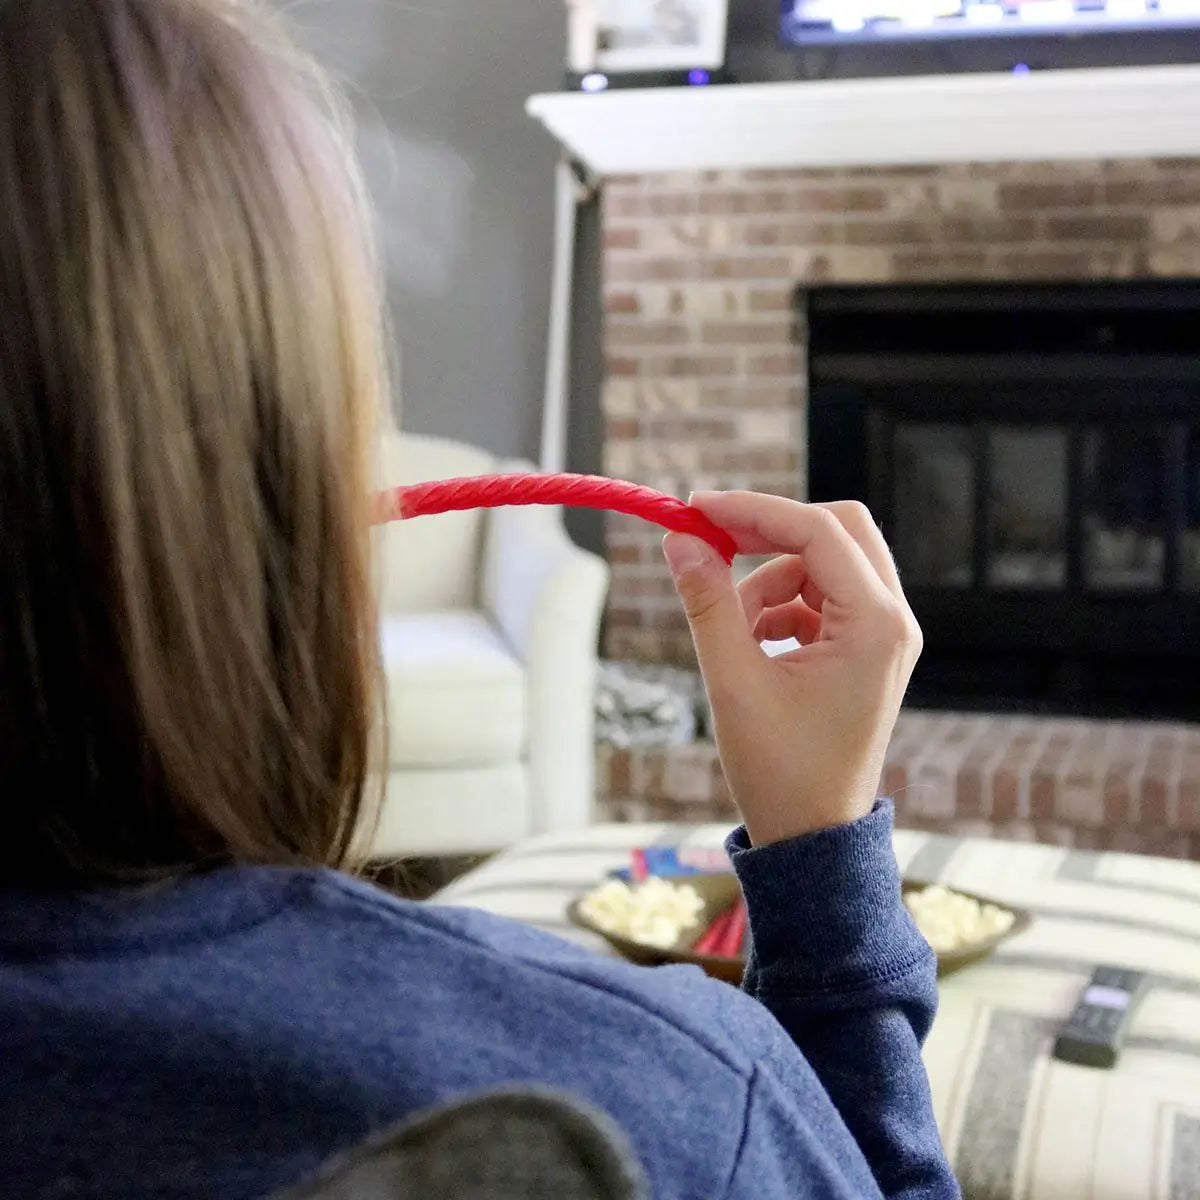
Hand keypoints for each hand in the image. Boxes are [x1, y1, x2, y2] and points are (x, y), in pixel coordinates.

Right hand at [662, 494, 921, 845]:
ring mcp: (885, 636)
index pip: (817, 531)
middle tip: (711, 540)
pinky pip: (823, 598)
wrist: (813, 838)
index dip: (752, 510)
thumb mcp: (733, 681)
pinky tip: (753, 645)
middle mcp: (893, 621)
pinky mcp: (867, 650)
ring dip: (770, 578)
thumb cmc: (779, 771)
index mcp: (875, 625)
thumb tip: (679, 539)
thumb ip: (707, 601)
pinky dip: (782, 606)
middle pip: (838, 530)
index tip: (696, 509)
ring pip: (826, 563)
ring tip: (732, 629)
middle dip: (770, 530)